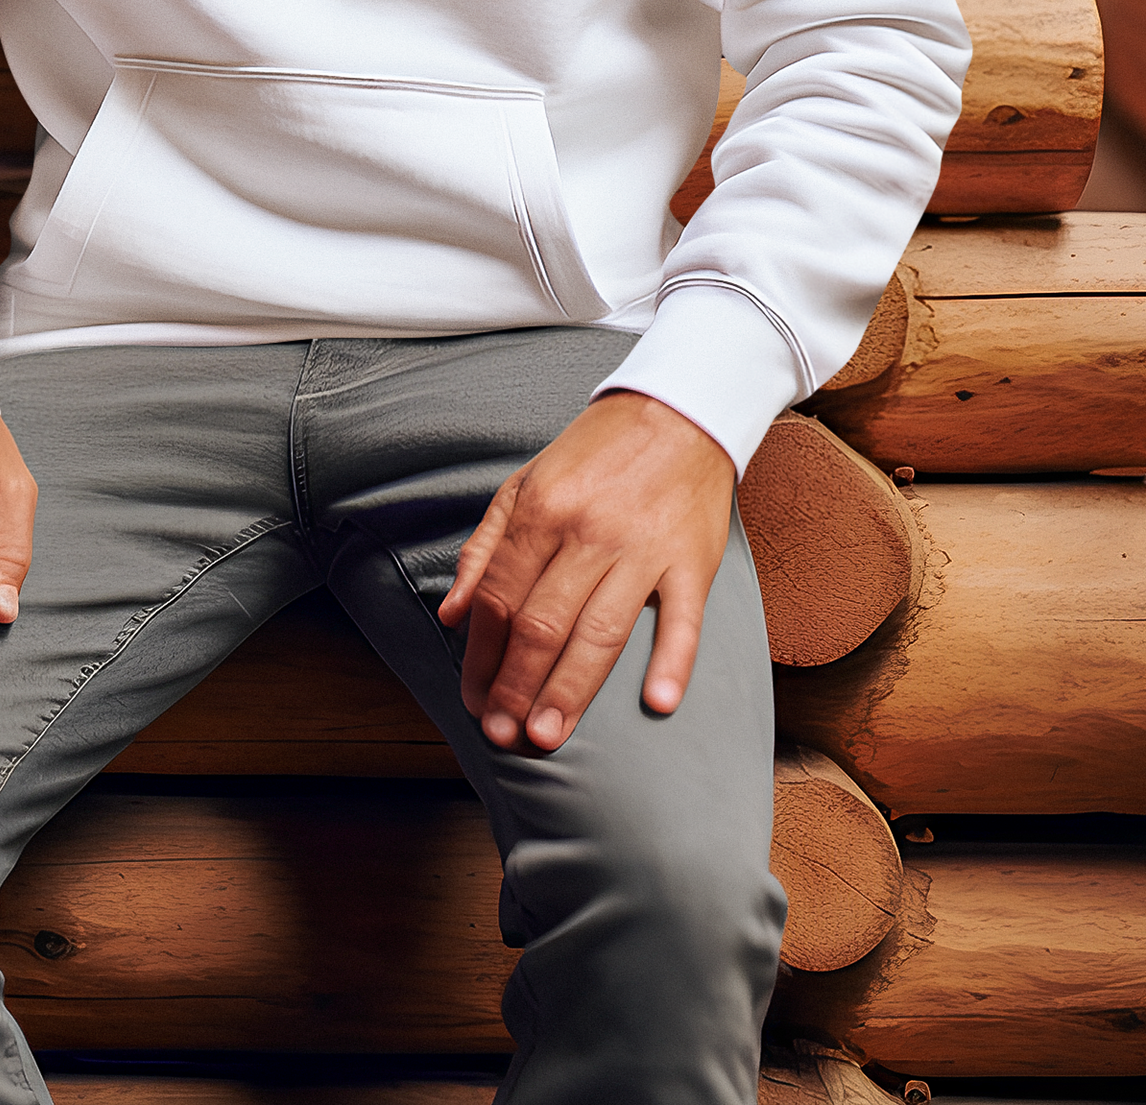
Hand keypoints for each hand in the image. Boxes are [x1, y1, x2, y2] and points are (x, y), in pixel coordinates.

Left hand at [437, 390, 734, 753]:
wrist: (676, 411)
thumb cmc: (594, 455)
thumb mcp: (524, 483)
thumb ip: (485, 548)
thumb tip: (453, 615)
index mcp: (542, 510)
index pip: (500, 598)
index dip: (481, 656)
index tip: (472, 699)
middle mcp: (589, 531)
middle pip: (542, 623)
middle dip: (515, 687)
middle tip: (501, 734)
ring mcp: (643, 548)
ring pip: (600, 632)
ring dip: (570, 690)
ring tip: (547, 735)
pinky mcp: (691, 560)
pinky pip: (683, 618)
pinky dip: (672, 661)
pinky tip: (657, 702)